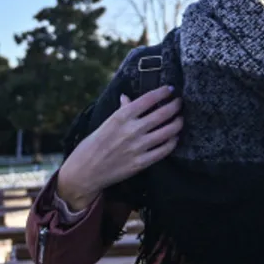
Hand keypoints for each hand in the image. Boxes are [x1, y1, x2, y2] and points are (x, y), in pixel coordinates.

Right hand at [57, 86, 182, 210]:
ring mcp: (138, 147)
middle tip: (180, 103)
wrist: (84, 173)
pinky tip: (175, 137)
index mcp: (120, 117)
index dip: (163, 92)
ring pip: (168, 131)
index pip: (147, 99)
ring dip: (178, 123)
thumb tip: (127, 97)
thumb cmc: (92, 146)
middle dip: (175, 106)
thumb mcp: (104, 124)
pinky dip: (173, 141)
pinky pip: (165, 150)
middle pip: (162, 114)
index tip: (170, 89)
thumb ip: (120, 111)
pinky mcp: (141, 163)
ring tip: (180, 119)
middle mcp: (131, 130)